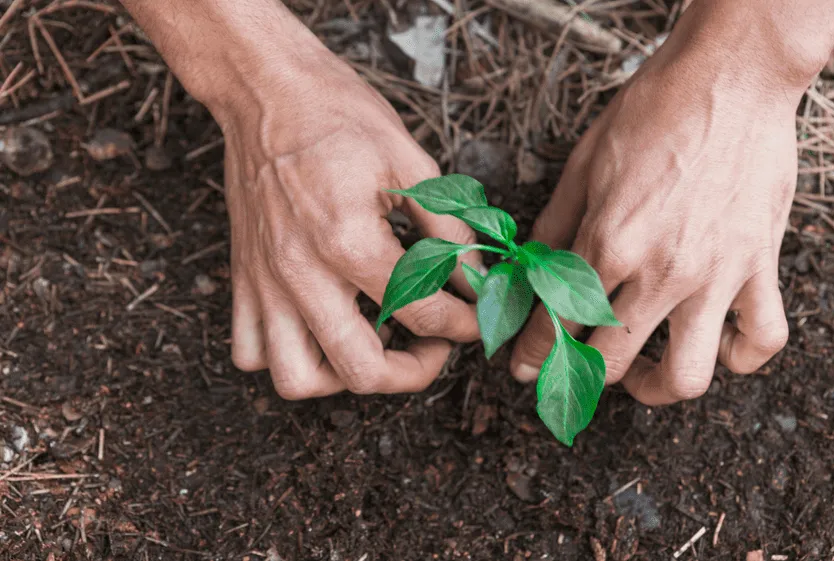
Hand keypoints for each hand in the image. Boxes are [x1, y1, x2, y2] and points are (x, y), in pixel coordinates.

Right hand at [220, 48, 481, 398]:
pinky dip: (287, 358)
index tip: (476, 320)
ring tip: (373, 345)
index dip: (464, 324)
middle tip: (434, 347)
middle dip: (414, 373)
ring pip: (296, 378)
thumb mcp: (409, 163)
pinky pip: (251, 350)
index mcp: (348, 241)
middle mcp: (301, 273)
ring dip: (342, 377)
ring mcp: (265, 282)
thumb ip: (448, 230)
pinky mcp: (243, 278)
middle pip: (361, 369)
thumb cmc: (334, 114)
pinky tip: (322, 329)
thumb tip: (474, 276)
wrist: (264, 88)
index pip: (421, 312)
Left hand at [509, 38, 800, 404]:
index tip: (524, 368)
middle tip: (576, 369)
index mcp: (610, 241)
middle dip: (582, 377)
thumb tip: (528, 270)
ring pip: (688, 375)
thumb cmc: (655, 109)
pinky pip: (762, 339)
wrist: (732, 76)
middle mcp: (662, 270)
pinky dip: (740, 356)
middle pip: (613, 361)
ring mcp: (717, 274)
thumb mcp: (585, 163)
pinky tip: (716, 343)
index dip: (533, 355)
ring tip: (644, 374)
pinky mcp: (761, 265)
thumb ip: (555, 226)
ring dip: (656, 389)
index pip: (559, 322)